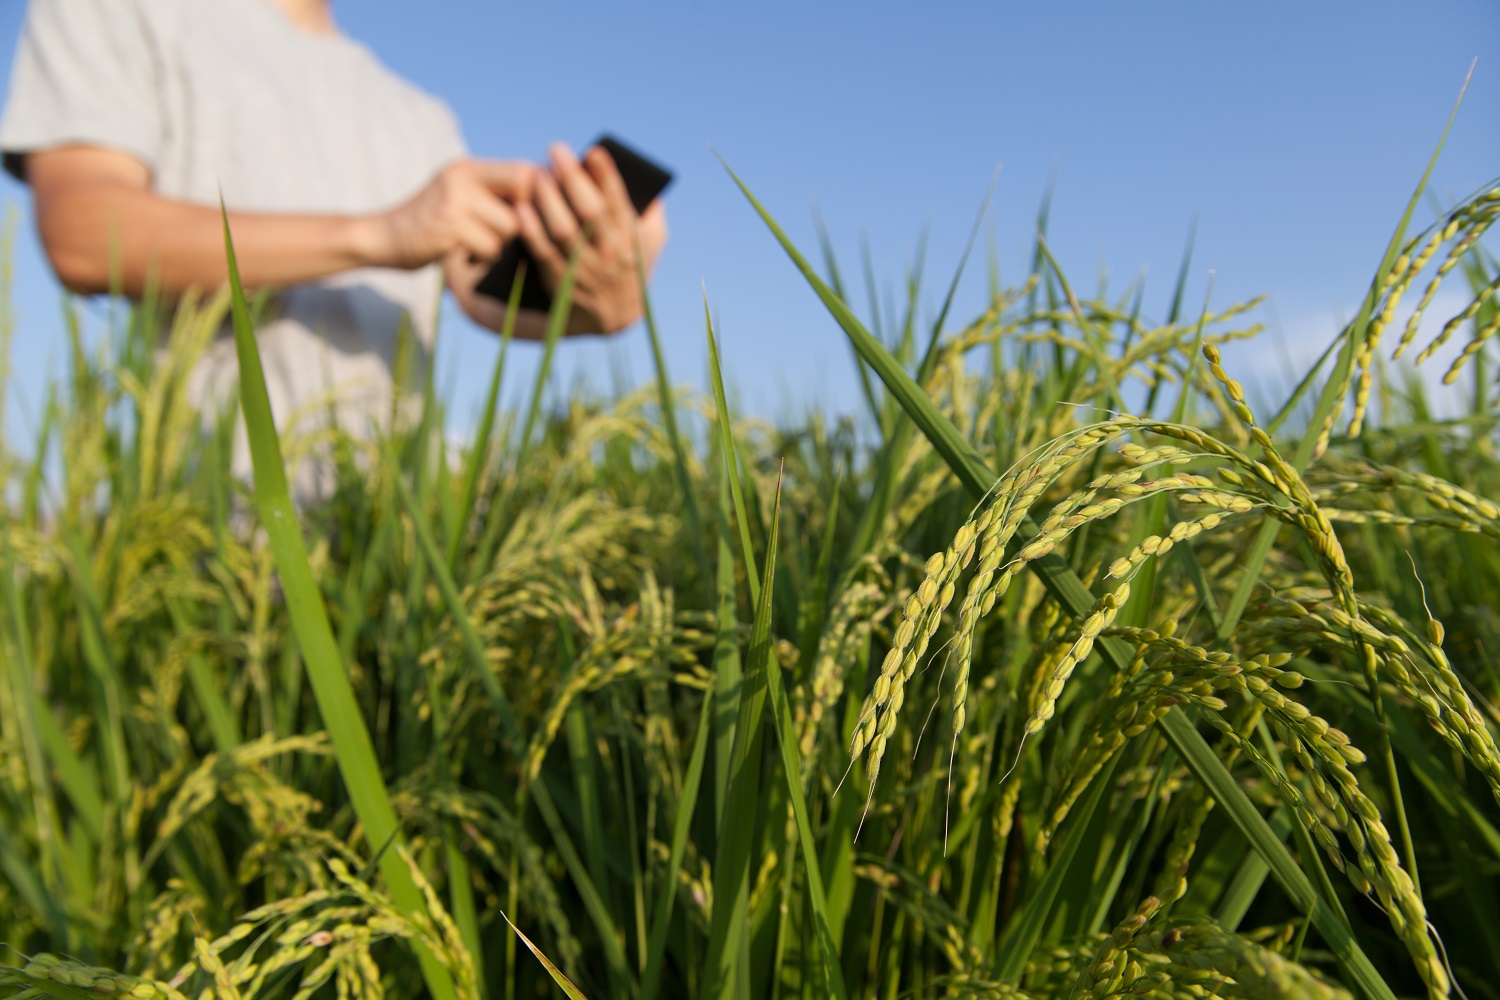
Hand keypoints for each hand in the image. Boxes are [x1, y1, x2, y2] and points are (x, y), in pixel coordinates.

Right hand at [362, 158, 537, 269]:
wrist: (382, 238)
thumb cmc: (429, 224)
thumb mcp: (459, 196)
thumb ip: (493, 193)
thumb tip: (546, 197)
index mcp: (469, 168)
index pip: (524, 171)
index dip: (539, 194)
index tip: (536, 215)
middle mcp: (463, 177)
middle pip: (525, 194)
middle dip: (524, 219)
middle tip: (507, 233)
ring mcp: (455, 200)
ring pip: (511, 226)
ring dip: (501, 243)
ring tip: (477, 244)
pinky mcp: (449, 226)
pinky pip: (491, 247)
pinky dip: (483, 257)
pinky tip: (464, 254)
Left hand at [514, 143, 668, 334]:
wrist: (614, 317)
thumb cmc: (631, 265)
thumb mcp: (652, 241)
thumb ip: (651, 210)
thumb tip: (646, 178)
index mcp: (631, 238)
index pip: (619, 201)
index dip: (606, 175)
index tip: (594, 151)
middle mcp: (610, 253)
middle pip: (590, 211)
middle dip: (572, 178)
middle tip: (556, 150)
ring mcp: (585, 269)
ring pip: (564, 230)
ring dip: (548, 199)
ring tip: (536, 174)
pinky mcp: (560, 281)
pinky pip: (543, 253)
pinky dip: (531, 230)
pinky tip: (521, 208)